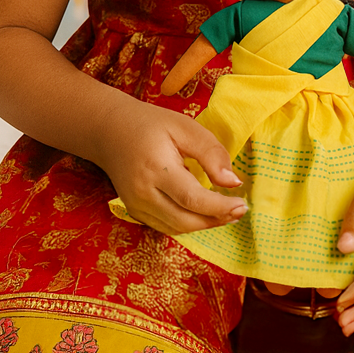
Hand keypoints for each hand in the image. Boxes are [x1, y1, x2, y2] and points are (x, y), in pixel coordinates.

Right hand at [98, 92, 246, 235]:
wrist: (110, 130)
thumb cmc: (151, 124)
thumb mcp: (184, 127)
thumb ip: (210, 153)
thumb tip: (233, 182)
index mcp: (155, 169)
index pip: (192, 199)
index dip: (220, 206)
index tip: (243, 204)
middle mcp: (142, 193)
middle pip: (185, 220)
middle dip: (216, 220)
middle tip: (240, 210)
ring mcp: (135, 206)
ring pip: (176, 228)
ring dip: (204, 225)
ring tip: (227, 212)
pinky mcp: (135, 211)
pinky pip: (166, 226)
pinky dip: (188, 224)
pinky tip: (204, 212)